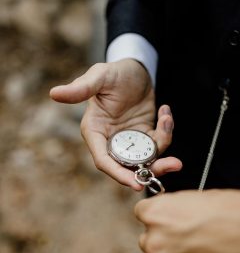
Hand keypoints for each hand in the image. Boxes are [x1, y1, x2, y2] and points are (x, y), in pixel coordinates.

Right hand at [50, 59, 181, 189]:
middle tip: (172, 165)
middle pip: (127, 166)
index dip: (118, 174)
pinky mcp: (145, 135)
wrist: (135, 69)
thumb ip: (81, 88)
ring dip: (163, 153)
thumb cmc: (114, 72)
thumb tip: (54, 93)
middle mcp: (111, 140)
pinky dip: (166, 131)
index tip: (135, 183)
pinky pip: (158, 144)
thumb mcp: (99, 77)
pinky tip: (165, 111)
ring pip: (146, 160)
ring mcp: (130, 140)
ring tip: (167, 121)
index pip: (104, 160)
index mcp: (95, 132)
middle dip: (150, 170)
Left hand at [134, 189, 239, 252]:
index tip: (168, 217)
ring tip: (205, 250)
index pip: (142, 213)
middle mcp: (156, 243)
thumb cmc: (236, 213)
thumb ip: (174, 208)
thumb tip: (168, 216)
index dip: (158, 214)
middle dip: (165, 238)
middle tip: (190, 235)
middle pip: (149, 240)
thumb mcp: (198, 197)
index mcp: (156, 215)